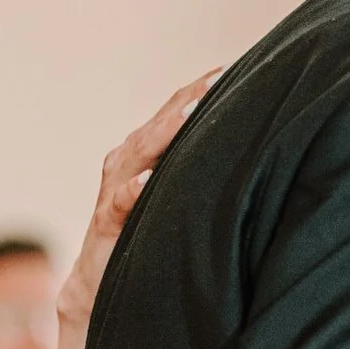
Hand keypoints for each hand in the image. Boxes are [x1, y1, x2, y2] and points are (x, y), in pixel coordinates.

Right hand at [57, 68, 222, 330]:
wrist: (98, 281)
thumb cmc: (145, 229)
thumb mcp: (174, 193)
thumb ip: (197, 166)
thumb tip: (250, 147)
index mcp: (144, 150)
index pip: (175, 111)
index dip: (201, 88)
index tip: (232, 67)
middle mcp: (127, 161)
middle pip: (161, 122)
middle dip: (190, 98)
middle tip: (220, 77)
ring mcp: (114, 188)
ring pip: (140, 151)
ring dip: (166, 132)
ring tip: (195, 111)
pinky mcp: (106, 222)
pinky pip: (119, 203)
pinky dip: (132, 190)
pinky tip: (146, 181)